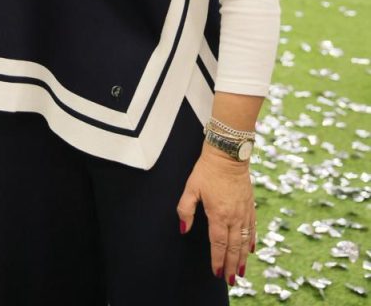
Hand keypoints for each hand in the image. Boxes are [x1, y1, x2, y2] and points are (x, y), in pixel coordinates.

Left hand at [176, 142, 255, 284]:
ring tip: (242, 272)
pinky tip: (252, 250)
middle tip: (232, 280)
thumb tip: (183, 229)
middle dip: (232, 265)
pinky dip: (252, 241)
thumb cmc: (207, 170)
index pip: (218, 244)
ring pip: (245, 241)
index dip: (218, 260)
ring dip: (243, 258)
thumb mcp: (191, 187)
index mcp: (218, 214)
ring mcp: (244, 211)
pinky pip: (252, 228)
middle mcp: (233, 216)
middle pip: (234, 247)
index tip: (217, 273)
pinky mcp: (250, 205)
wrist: (228, 154)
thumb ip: (185, 209)